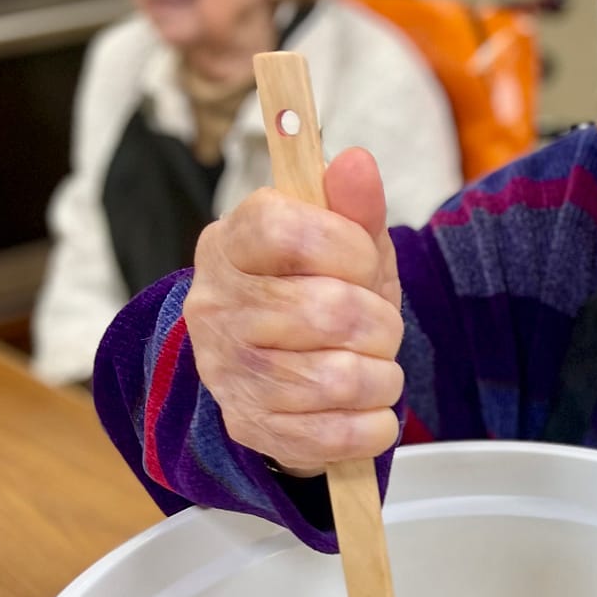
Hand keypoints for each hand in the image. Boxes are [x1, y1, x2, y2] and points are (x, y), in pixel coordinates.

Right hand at [182, 148, 404, 472]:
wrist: (288, 376)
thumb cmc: (320, 293)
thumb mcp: (345, 244)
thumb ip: (354, 205)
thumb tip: (357, 162)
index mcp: (231, 244)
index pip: (290, 231)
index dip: (349, 248)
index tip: (363, 262)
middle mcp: (215, 307)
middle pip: (329, 311)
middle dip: (380, 323)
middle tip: (377, 327)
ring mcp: (227, 372)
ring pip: (337, 378)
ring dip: (381, 375)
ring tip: (373, 367)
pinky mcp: (250, 427)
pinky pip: (338, 434)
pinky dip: (373, 424)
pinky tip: (367, 408)